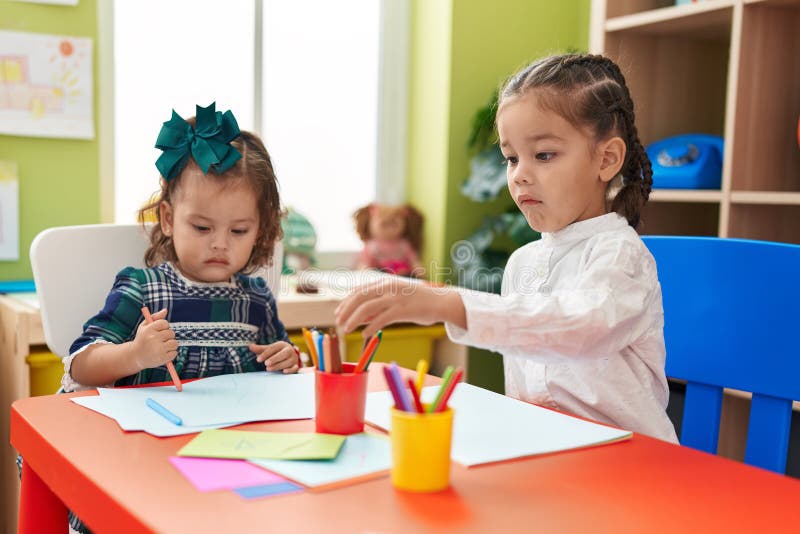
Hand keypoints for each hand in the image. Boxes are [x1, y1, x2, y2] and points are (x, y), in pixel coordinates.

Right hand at [132, 308, 178, 369]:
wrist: (135, 356)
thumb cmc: (142, 339)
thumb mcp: (144, 326)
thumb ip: (155, 317)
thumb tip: (165, 310)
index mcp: (149, 330)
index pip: (164, 323)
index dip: (164, 327)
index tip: (159, 330)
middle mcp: (153, 338)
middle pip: (171, 333)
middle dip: (167, 336)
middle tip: (159, 340)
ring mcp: (158, 349)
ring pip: (174, 343)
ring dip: (170, 344)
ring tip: (162, 347)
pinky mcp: (162, 358)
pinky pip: (174, 353)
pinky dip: (171, 353)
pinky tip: (162, 353)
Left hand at [251, 341, 299, 373]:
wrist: (290, 355)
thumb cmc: (277, 352)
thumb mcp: (269, 349)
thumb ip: (260, 349)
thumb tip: (250, 346)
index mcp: (281, 345)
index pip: (273, 348)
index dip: (265, 354)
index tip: (258, 359)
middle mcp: (289, 350)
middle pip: (283, 354)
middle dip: (274, 359)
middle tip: (266, 364)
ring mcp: (293, 358)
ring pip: (287, 362)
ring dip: (278, 366)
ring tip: (268, 369)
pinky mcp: (295, 365)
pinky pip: (294, 368)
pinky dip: (290, 370)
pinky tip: (284, 372)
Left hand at [334, 278, 465, 337]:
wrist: (442, 303)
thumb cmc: (419, 303)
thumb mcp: (397, 300)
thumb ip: (379, 307)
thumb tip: (360, 319)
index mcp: (386, 283)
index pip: (360, 290)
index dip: (346, 302)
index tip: (339, 312)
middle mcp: (389, 287)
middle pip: (360, 297)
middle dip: (346, 310)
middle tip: (338, 322)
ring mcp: (395, 297)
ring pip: (367, 307)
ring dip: (354, 319)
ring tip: (347, 329)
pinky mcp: (403, 310)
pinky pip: (381, 319)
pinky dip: (370, 327)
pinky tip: (364, 335)